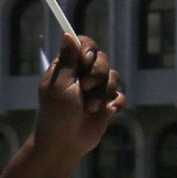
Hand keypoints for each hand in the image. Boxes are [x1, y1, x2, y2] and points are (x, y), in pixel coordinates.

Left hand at [34, 30, 123, 163]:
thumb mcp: (60, 83)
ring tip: (90, 107)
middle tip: (85, 88)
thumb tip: (66, 34)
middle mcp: (82, 75)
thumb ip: (67, 59)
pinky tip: (105, 113)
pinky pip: (119, 96)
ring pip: (113, 77)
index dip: (89, 50)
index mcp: (68, 66)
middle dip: (97, 74)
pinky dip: (114, 104)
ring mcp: (96, 90)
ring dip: (103, 93)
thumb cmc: (56, 113)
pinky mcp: (106, 105)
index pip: (84, 45)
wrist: (64, 142)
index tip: (85, 60)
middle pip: (102, 59)